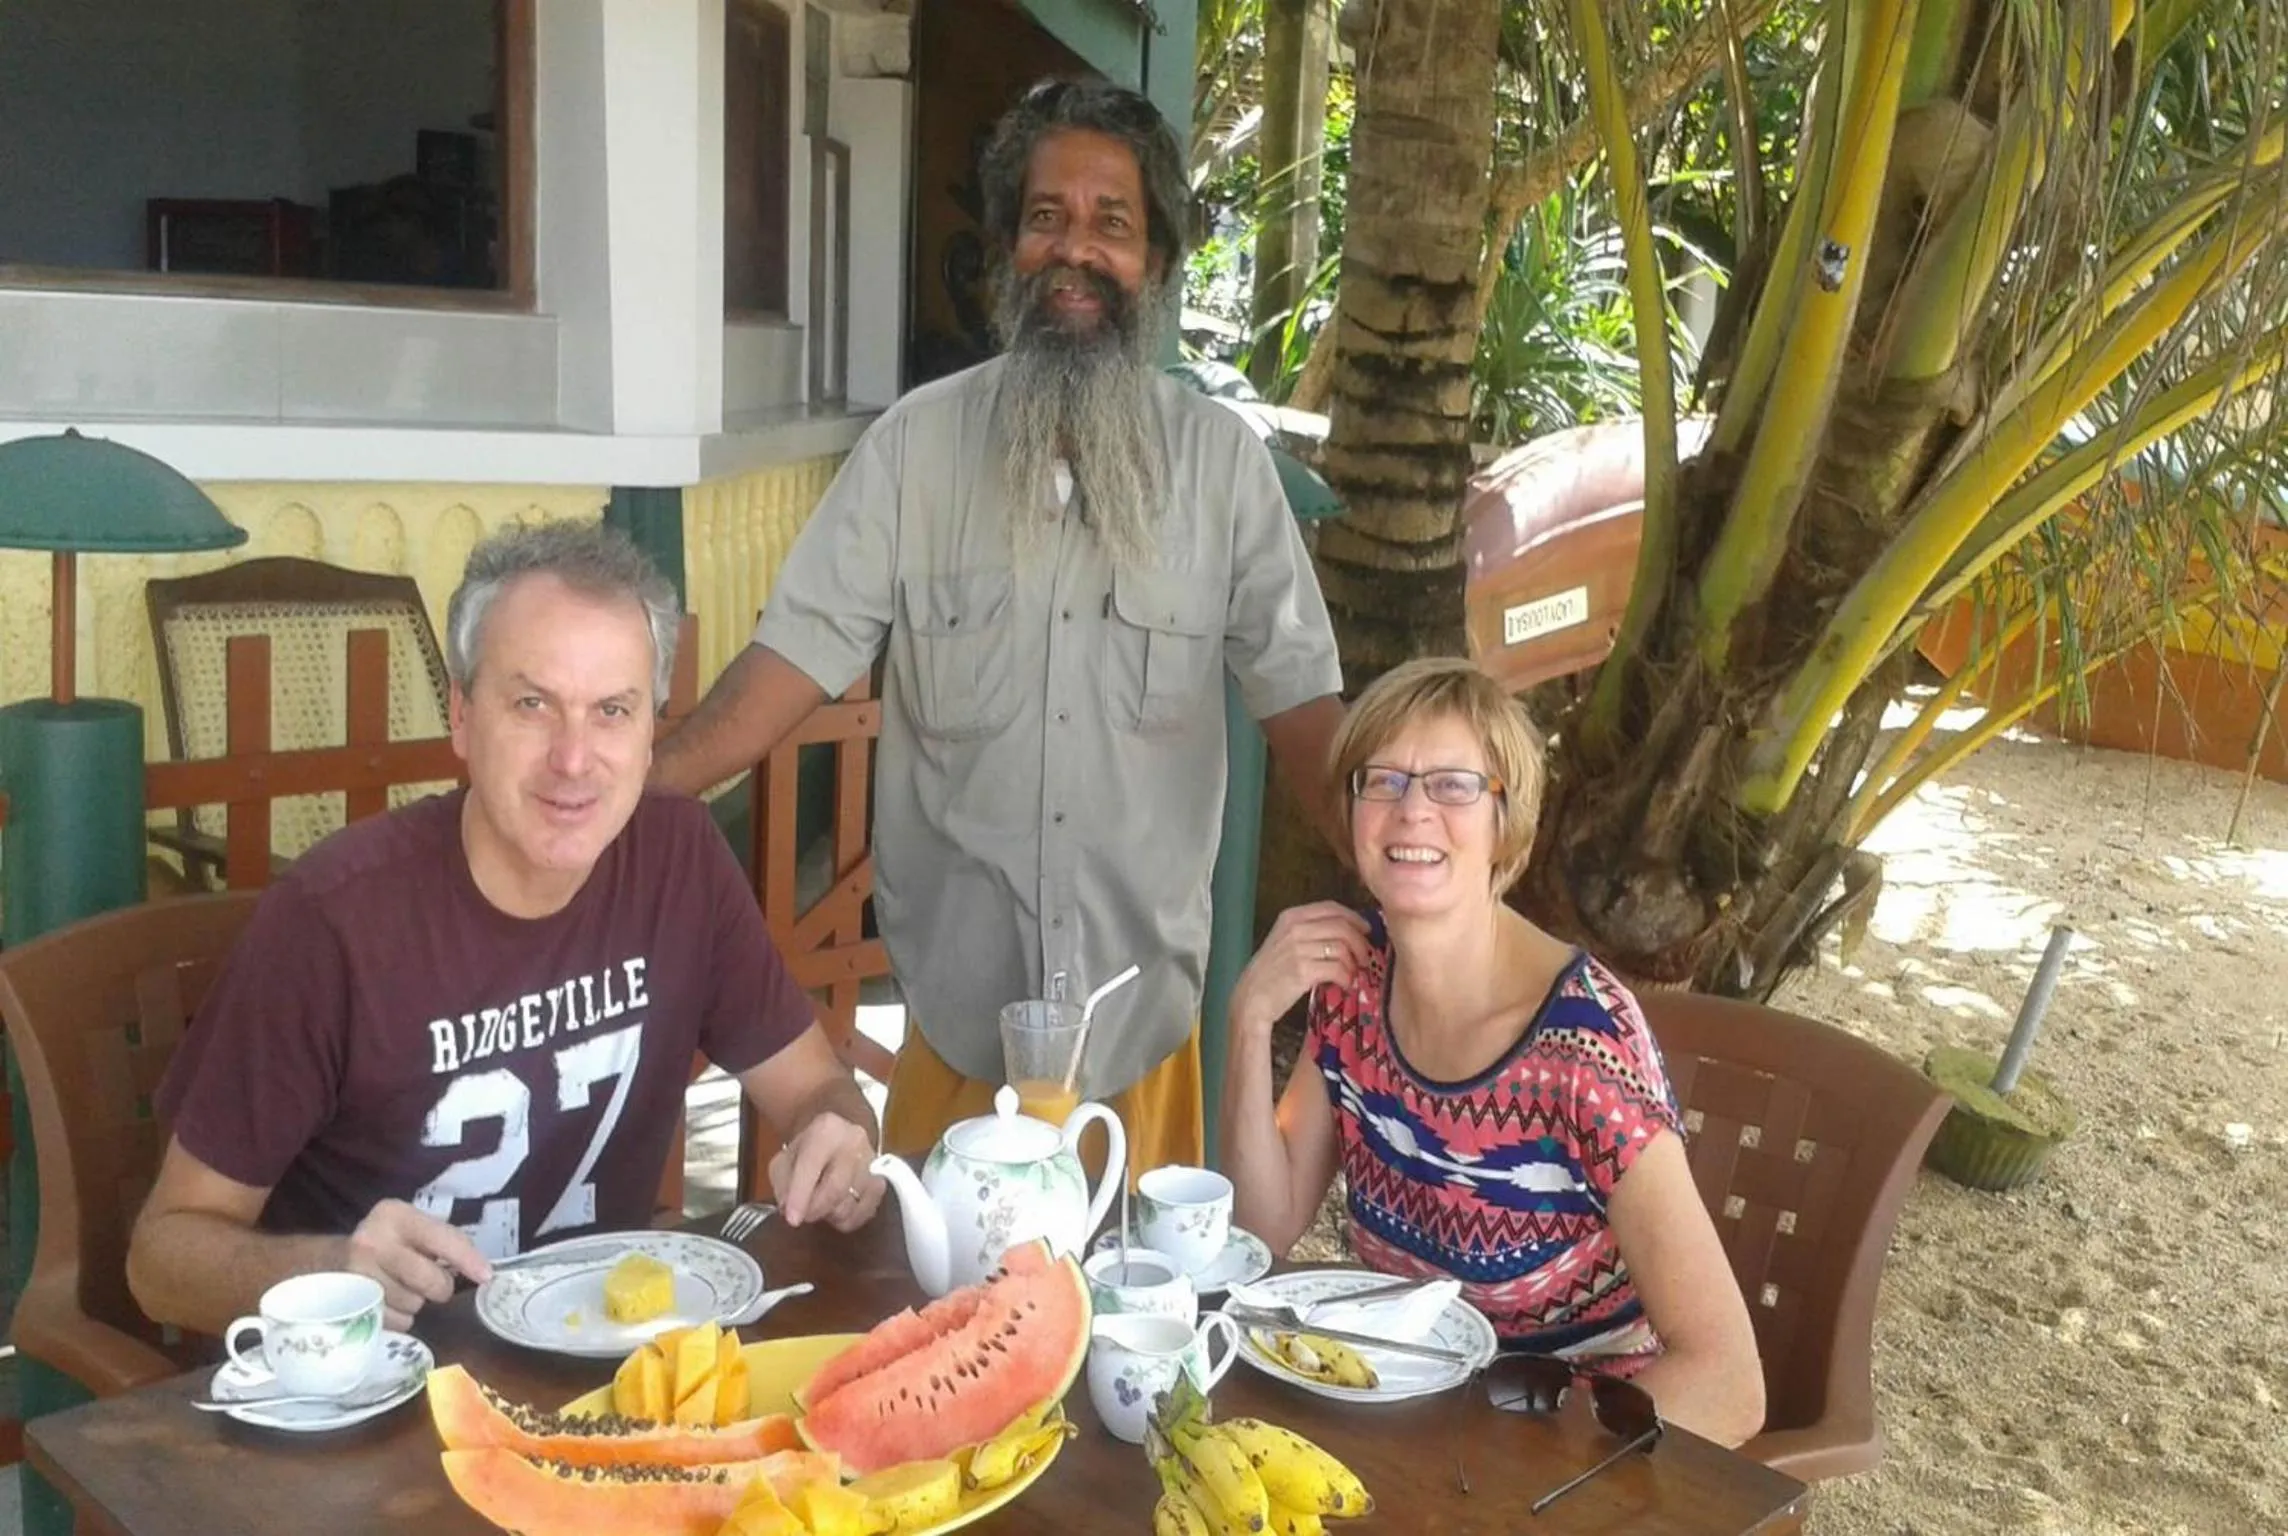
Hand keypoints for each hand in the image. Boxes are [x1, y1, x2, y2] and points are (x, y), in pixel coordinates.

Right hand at [342, 1199, 491, 1330]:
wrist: (327, 1262)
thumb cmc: (384, 1243)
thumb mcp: (411, 1228)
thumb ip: (444, 1241)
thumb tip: (482, 1271)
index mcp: (394, 1215)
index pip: (441, 1239)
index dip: (468, 1260)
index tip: (486, 1276)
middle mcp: (372, 1241)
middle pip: (430, 1280)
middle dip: (438, 1287)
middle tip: (429, 1281)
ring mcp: (357, 1275)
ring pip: (414, 1304)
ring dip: (415, 1302)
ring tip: (401, 1288)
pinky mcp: (349, 1305)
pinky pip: (395, 1322)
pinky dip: (400, 1317)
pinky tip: (388, 1302)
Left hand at [768, 1113, 884, 1231]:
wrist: (838, 1137)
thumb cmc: (808, 1150)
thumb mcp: (784, 1159)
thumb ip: (783, 1184)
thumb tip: (790, 1209)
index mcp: (826, 1130)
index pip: (811, 1165)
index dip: (800, 1195)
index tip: (792, 1219)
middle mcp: (854, 1141)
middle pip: (836, 1188)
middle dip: (815, 1209)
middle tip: (803, 1215)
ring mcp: (872, 1161)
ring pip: (850, 1204)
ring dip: (830, 1214)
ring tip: (820, 1205)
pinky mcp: (881, 1181)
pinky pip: (865, 1212)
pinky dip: (848, 1219)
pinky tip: (837, 1209)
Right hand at [1229, 902, 1372, 1038]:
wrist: (1252, 997)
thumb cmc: (1272, 971)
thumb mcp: (1286, 941)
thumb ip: (1311, 931)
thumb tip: (1349, 931)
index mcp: (1292, 916)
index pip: (1332, 908)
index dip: (1354, 918)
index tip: (1366, 931)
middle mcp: (1295, 928)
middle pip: (1342, 926)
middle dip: (1360, 942)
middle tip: (1364, 958)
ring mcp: (1298, 948)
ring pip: (1342, 948)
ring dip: (1354, 963)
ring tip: (1352, 974)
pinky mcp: (1303, 970)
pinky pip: (1337, 969)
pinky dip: (1347, 978)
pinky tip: (1344, 984)